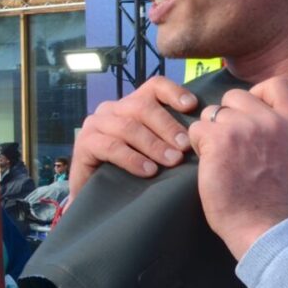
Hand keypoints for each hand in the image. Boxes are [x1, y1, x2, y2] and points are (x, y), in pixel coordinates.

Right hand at [69, 76, 198, 195]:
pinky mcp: (84, 143)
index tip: (192, 107)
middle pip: (142, 106)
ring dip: (153, 144)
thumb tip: (203, 131)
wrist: (98, 200)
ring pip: (128, 126)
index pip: (154, 86)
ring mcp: (95, 124)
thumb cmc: (131, 172)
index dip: (174, 92)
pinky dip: (132, 159)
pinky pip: (110, 146)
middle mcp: (112, 109)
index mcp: (131, 104)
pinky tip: (149, 170)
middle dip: (167, 126)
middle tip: (186, 147)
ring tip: (172, 161)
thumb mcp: (154, 150)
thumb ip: (171, 137)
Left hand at [187, 79, 287, 259]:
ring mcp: (243, 128)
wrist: (263, 225)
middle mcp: (270, 121)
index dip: (258, 93)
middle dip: (227, 116)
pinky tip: (207, 162)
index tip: (250, 112)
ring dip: (210, 131)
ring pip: (212, 112)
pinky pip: (197, 128)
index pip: (277, 84)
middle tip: (228, 142)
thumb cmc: (281, 199)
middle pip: (236, 96)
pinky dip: (197, 144)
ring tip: (217, 155)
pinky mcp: (218, 139)